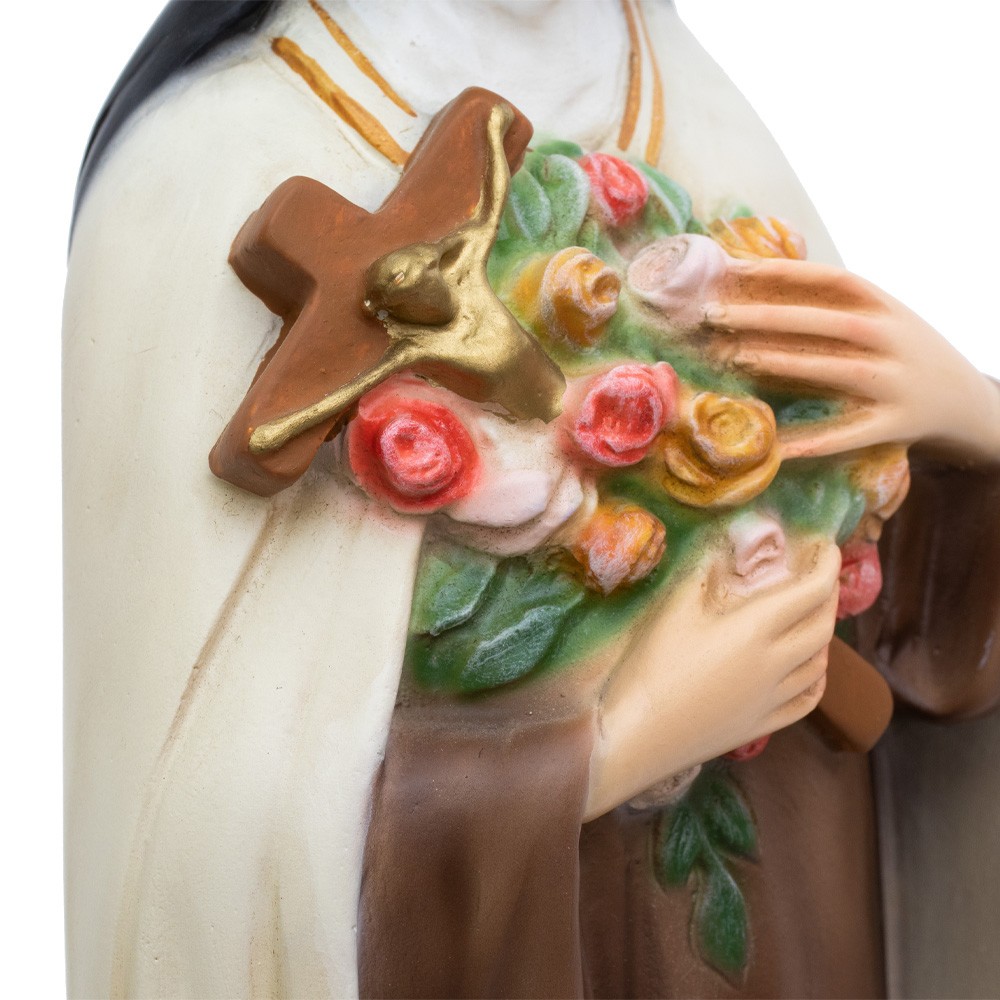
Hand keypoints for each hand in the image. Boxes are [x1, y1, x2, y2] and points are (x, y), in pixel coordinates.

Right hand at [584, 536, 840, 820]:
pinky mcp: (764, 724)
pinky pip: (808, 699)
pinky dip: (818, 676)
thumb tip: (728, 542)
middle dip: (829, 594)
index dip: (826, 564)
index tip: (825, 545)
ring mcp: (774, 698)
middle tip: (819, 574)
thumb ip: (706, 570)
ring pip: (820, 662)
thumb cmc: (652, 666)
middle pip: (824, 625)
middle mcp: (776, 663)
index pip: (812, 591)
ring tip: (813, 616)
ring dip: (825, 633)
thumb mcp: (674, 607)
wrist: (640, 733)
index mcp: (757, 629)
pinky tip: (811, 669)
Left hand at [703, 258, 999, 462]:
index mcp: (886, 306)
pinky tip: (776, 446)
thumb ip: (831, 305)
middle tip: (714, 315)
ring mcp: (895, 383)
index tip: (734, 269)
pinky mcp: (895, 425)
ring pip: (835, 370)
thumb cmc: (900, 352)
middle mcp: (893, 339)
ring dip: (784, 363)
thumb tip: (759, 284)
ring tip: (735, 357)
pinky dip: (814, 442)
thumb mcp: (880, 318)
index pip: (832, 280)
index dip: (783, 273)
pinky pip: (848, 436)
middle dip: (767, 317)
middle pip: (826, 322)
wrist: (965, 401)